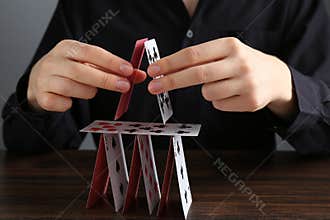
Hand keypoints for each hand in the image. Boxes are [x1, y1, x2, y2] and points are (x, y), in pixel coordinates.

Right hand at [27, 40, 145, 111]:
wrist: (39, 79)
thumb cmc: (70, 69)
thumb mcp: (89, 64)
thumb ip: (112, 69)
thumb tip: (138, 75)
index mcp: (68, 48)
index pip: (92, 53)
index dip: (111, 62)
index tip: (128, 70)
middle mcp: (54, 61)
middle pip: (82, 71)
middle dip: (106, 80)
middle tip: (125, 86)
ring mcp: (45, 78)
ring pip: (72, 88)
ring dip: (87, 92)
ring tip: (90, 90)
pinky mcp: (42, 96)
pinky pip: (61, 103)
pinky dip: (69, 103)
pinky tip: (70, 99)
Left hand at [147, 37, 296, 118]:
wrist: (275, 77)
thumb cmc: (242, 63)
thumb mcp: (226, 52)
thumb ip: (201, 58)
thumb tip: (168, 69)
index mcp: (230, 45)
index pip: (193, 54)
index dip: (170, 63)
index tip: (154, 70)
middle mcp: (239, 62)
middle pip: (197, 74)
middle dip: (171, 81)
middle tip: (154, 87)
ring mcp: (246, 83)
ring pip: (207, 92)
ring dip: (206, 91)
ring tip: (221, 84)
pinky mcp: (250, 101)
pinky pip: (218, 104)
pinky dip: (218, 100)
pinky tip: (232, 93)